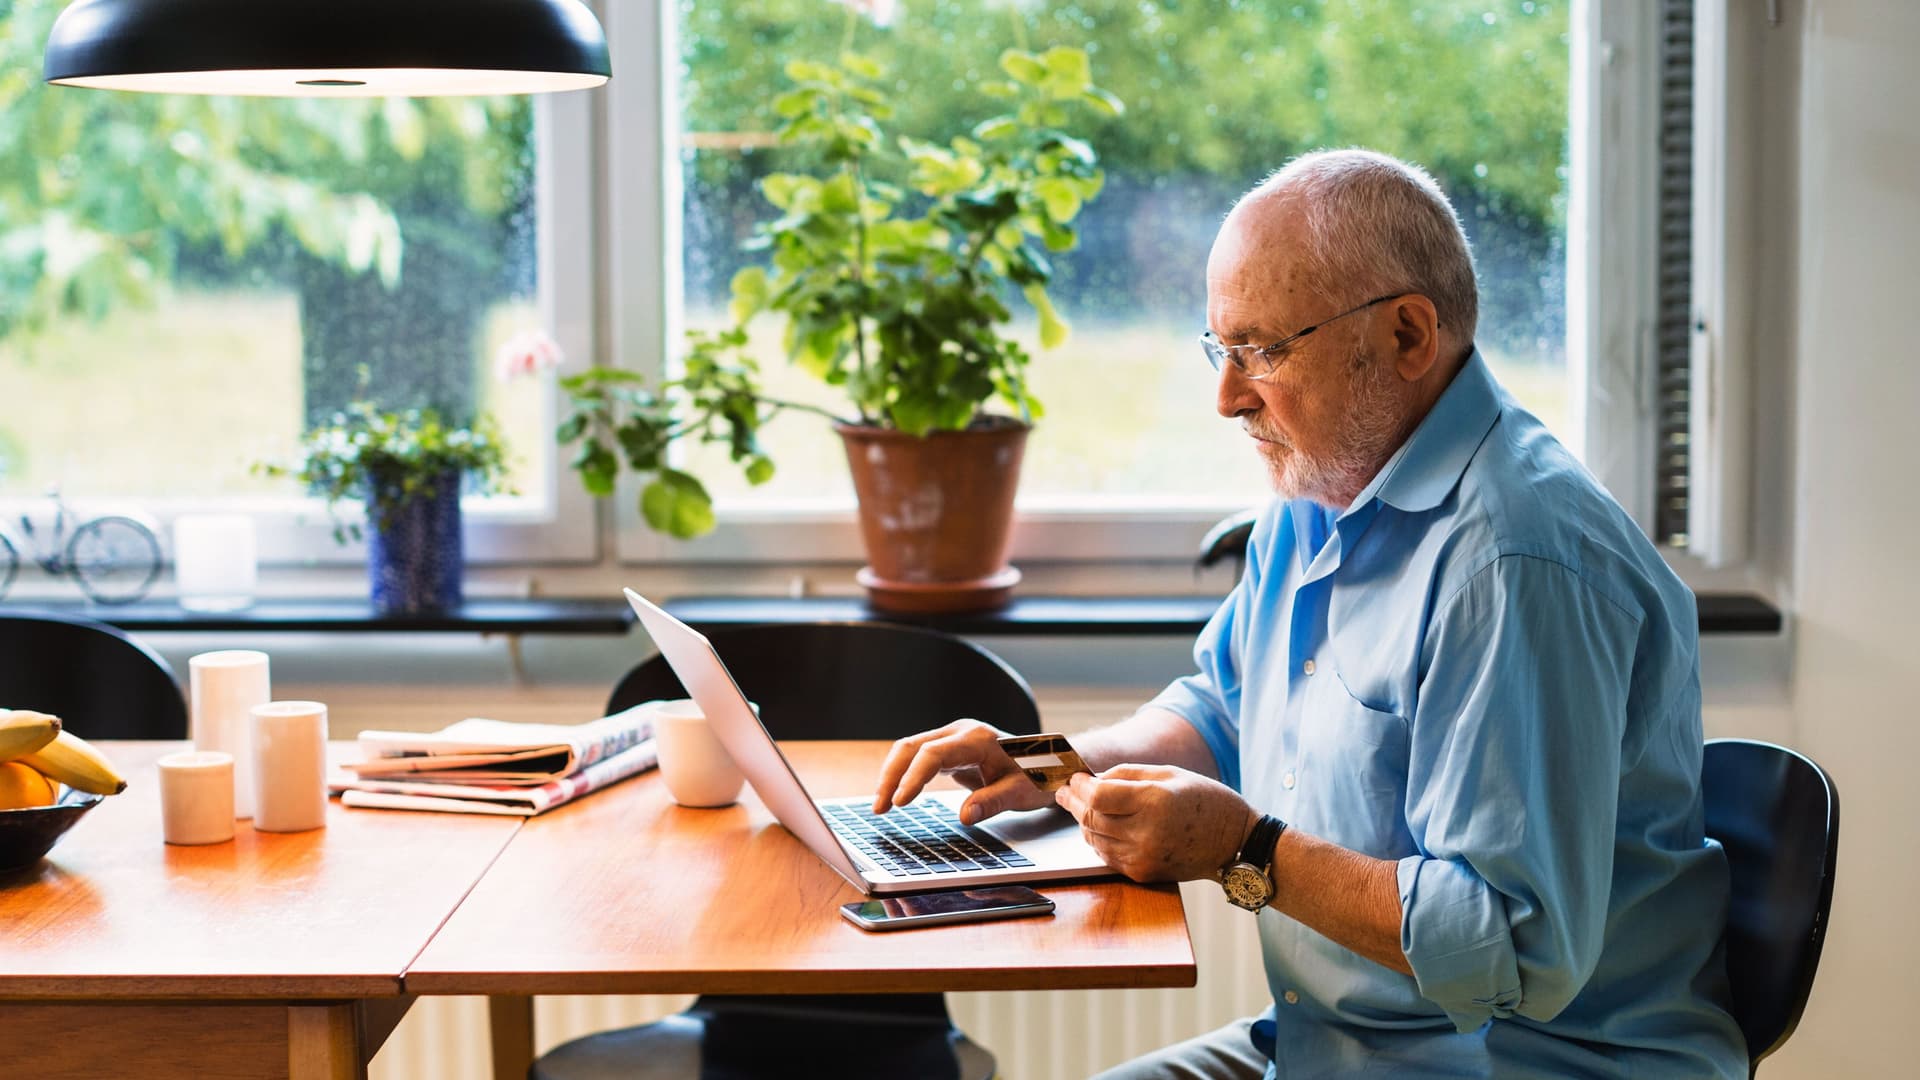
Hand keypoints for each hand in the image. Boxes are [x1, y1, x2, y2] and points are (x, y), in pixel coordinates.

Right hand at [872, 718, 1054, 823]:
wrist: (1050, 762)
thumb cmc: (1038, 775)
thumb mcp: (1022, 792)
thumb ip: (994, 801)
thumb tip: (965, 817)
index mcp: (977, 738)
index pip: (933, 753)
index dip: (912, 778)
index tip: (900, 802)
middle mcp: (960, 732)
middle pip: (912, 746)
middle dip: (891, 776)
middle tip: (880, 807)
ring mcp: (953, 739)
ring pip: (910, 749)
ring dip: (892, 775)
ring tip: (880, 806)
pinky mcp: (949, 749)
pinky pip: (917, 757)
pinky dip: (902, 774)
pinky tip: (894, 795)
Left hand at [1053, 764, 1256, 882]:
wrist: (1235, 843)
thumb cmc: (1206, 801)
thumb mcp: (1170, 773)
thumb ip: (1127, 773)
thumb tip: (1092, 779)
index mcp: (1155, 801)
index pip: (1098, 796)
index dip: (1080, 787)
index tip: (1074, 778)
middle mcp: (1146, 833)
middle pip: (1092, 817)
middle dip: (1074, 803)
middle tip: (1065, 792)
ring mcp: (1144, 857)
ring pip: (1094, 838)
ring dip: (1084, 821)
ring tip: (1082, 807)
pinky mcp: (1143, 873)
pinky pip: (1106, 855)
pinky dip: (1098, 839)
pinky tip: (1100, 827)